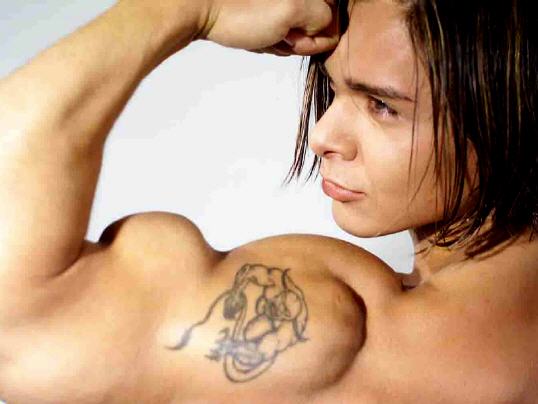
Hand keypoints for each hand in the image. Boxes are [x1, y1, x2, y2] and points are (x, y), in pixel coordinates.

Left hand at [200, 0, 339, 55]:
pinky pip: (278, 31)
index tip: (293, 36)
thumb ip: (322, 17)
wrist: (200, 6)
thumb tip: (326, 29)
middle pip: (315, 26)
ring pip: (295, 33)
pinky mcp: (268, 11)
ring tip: (261, 33)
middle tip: (276, 34)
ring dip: (280, 40)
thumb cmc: (241, 10)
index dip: (316, 36)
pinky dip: (268, 38)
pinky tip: (254, 34)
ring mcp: (283, 4)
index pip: (334, 20)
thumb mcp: (291, 10)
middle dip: (296, 38)